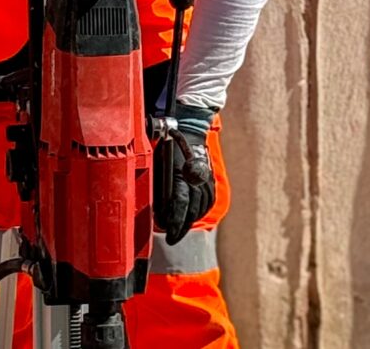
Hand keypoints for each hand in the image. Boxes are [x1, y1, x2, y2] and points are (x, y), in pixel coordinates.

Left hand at [154, 128, 215, 244]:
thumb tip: (158, 210)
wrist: (190, 134)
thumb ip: (161, 188)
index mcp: (182, 177)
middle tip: (172, 237)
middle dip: (181, 227)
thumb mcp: (159, 166)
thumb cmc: (169, 149)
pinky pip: (207, 203)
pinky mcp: (211, 183)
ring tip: (179, 229)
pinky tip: (191, 217)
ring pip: (200, 209)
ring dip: (189, 220)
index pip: (180, 206)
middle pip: (191, 212)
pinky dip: (199, 211)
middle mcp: (196, 181)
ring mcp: (206, 182)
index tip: (169, 235)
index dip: (175, 224)